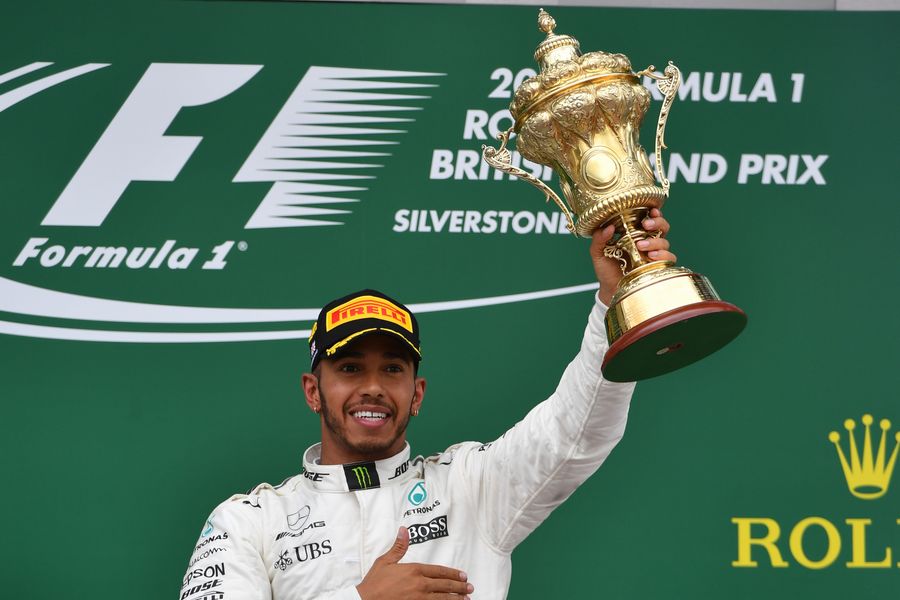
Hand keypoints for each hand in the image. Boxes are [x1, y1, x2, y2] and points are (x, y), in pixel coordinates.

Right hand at [356, 527, 472, 599]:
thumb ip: (398, 547)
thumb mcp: (385, 562)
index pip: (439, 571)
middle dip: (459, 587)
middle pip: (445, 585)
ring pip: (443, 599)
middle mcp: (419, 585)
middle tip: (469, 587)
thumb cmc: (374, 583)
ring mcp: (419, 599)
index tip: (463, 576)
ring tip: (466, 599)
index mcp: (414, 570)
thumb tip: (404, 530)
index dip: (453, 574)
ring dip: (456, 599)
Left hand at [590, 208, 675, 305]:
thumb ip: (599, 239)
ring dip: (655, 242)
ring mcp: (653, 254)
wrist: (610, 290)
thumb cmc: (606, 269)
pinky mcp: (657, 267)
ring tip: (640, 246)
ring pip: (665, 242)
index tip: (651, 211)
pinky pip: (669, 259)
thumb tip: (608, 228)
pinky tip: (651, 257)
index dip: (654, 213)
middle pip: (662, 226)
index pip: (649, 219)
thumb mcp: (598, 253)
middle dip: (657, 222)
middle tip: (646, 225)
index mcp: (635, 234)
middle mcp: (647, 242)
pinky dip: (663, 255)